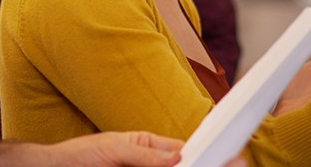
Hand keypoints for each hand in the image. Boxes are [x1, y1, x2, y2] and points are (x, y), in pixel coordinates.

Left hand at [45, 132, 245, 166]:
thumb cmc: (81, 155)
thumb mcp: (115, 149)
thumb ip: (145, 154)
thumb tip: (177, 157)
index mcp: (148, 146)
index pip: (181, 149)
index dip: (201, 151)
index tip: (220, 154)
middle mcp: (150, 164)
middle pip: (183, 166)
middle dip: (201, 164)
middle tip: (229, 165)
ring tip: (212, 166)